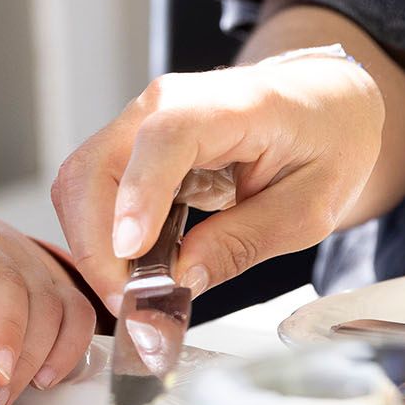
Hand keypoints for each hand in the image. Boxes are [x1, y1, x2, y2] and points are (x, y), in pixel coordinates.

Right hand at [51, 54, 383, 307]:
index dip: (138, 197)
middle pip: (95, 168)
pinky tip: (132, 271)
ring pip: (79, 185)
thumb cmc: (325, 139)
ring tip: (134, 294)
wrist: (319, 100)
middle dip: (98, 246)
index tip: (131, 254)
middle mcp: (164, 104)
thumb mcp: (310, 206)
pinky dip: (99, 239)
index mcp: (226, 106)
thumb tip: (181, 280)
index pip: (163, 141)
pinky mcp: (129, 150)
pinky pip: (92, 195)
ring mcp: (138, 124)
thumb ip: (245, 242)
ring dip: (93, 247)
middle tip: (131, 304)